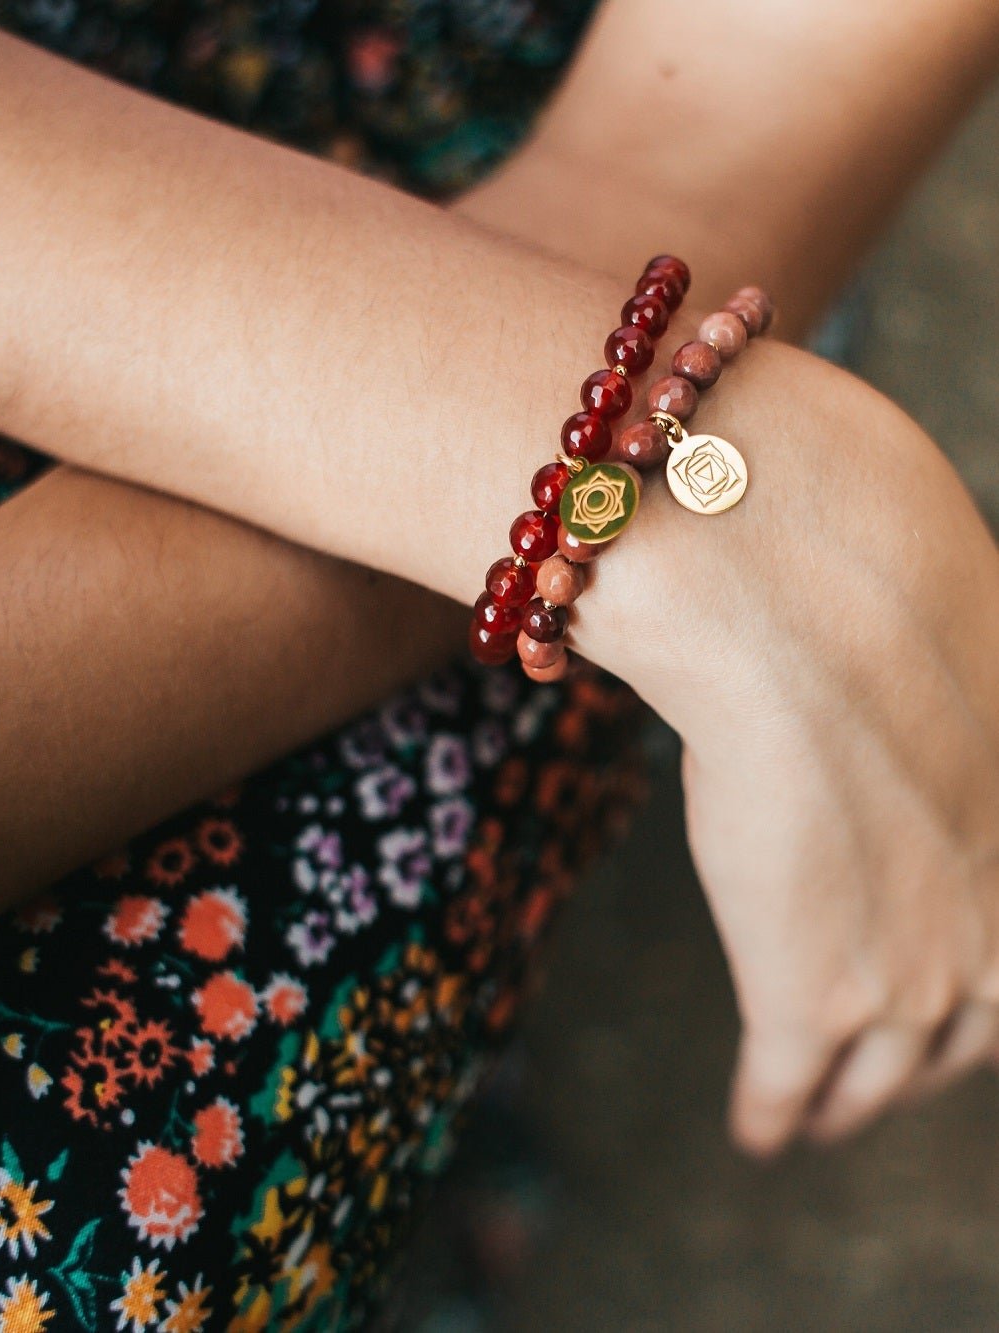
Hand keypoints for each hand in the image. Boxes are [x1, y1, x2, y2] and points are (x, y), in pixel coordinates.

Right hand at [574, 341, 998, 1152]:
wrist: (811, 612)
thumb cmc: (873, 592)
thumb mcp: (956, 647)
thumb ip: (943, 695)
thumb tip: (888, 657)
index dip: (982, 1002)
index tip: (956, 1016)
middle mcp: (998, 925)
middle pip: (963, 1037)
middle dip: (920, 1066)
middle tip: (880, 1079)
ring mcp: (910, 970)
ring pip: (880, 1074)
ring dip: (847, 1100)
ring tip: (818, 1117)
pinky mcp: (810, 991)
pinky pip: (786, 1083)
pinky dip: (773, 1113)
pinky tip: (756, 1134)